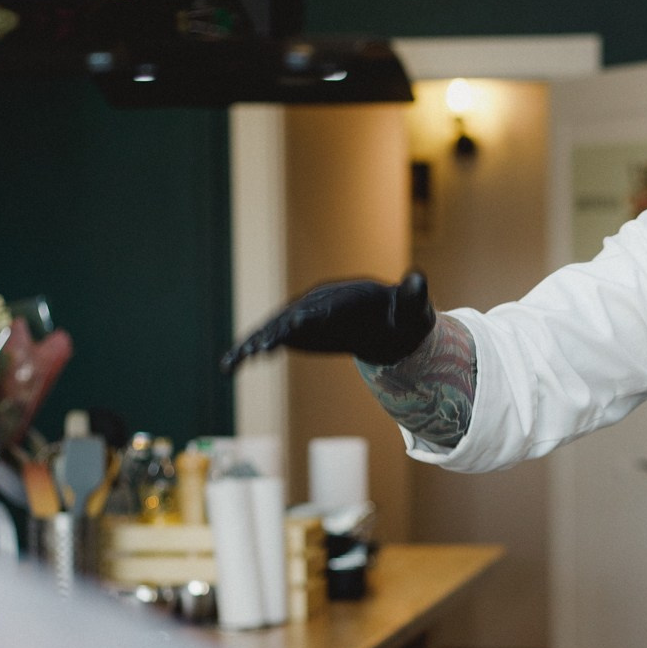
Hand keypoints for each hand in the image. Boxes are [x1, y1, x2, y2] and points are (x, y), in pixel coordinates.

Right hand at [221, 271, 434, 371]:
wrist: (387, 318)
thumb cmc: (401, 314)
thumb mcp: (411, 308)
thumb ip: (412, 296)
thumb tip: (418, 280)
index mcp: (342, 299)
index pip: (321, 308)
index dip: (307, 316)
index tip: (293, 324)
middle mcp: (316, 305)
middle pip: (290, 319)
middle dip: (274, 333)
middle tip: (257, 351)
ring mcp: (302, 319)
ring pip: (272, 330)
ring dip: (252, 344)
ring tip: (233, 363)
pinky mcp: (295, 334)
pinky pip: (269, 341)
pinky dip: (248, 351)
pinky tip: (228, 367)